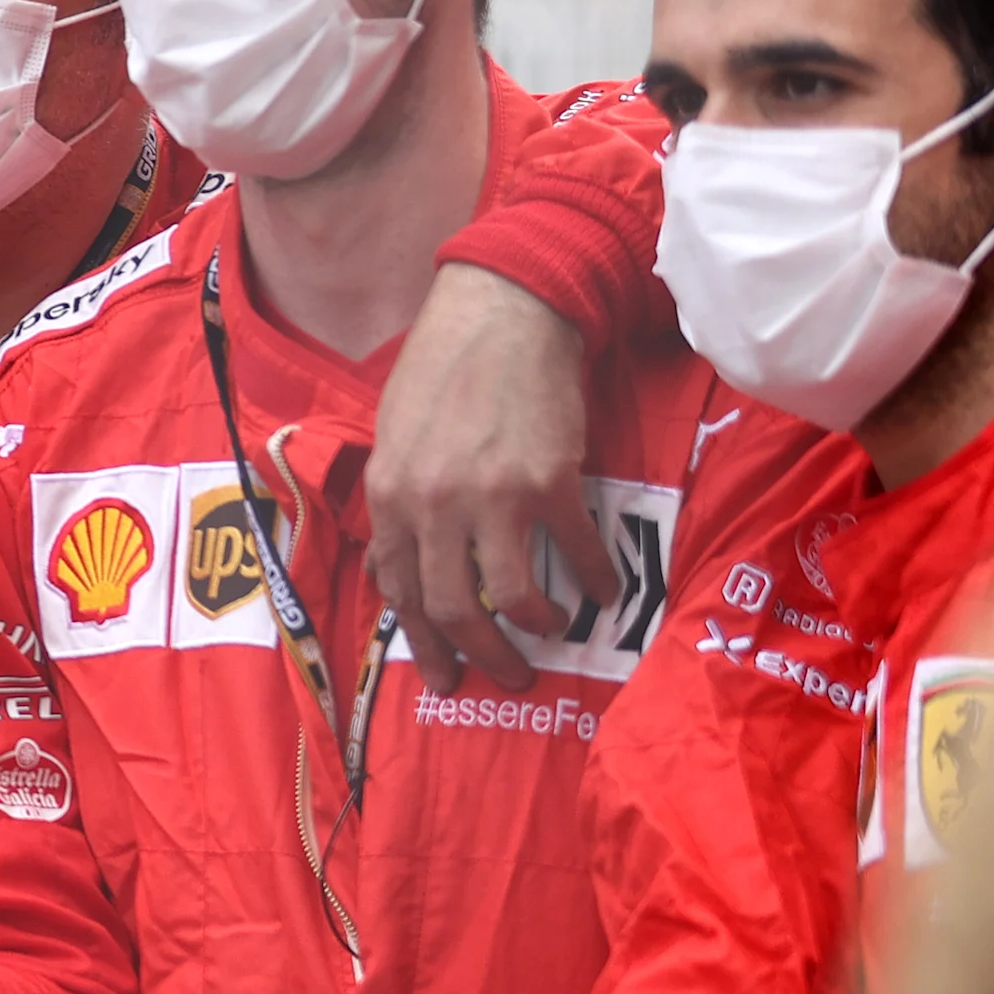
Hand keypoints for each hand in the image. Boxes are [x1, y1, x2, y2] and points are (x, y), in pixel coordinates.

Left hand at [364, 264, 618, 694]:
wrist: (502, 316)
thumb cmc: (443, 371)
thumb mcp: (394, 439)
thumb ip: (398, 504)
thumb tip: (399, 565)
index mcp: (390, 495)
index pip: (399, 590)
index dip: (424, 640)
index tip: (445, 670)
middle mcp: (433, 503)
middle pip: (451, 607)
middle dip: (478, 655)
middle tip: (504, 677)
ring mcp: (490, 495)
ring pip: (508, 596)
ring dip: (533, 629)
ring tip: (550, 634)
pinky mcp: (548, 480)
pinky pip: (573, 551)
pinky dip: (593, 579)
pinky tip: (603, 591)